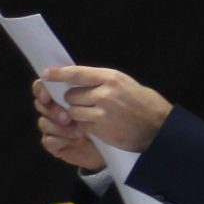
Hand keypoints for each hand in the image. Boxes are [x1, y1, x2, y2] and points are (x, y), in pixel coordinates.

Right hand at [33, 79, 106, 171]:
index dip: (41, 89)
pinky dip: (60, 140)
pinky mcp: (57, 144)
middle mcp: (56, 108)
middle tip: (67, 118)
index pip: (43, 87)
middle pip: (41, 105)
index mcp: (63, 92)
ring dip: (59, 127)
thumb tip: (64, 71)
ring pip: (43, 123)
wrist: (124, 138)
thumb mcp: (104, 90)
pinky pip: (48, 141)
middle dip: (52, 110)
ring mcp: (55, 127)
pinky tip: (75, 141)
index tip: (47, 95)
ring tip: (79, 132)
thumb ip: (84, 79)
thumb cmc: (115, 112)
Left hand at [45, 66, 172, 153]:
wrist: (159, 127)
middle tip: (86, 102)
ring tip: (94, 114)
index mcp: (111, 78)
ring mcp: (101, 112)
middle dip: (73, 99)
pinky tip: (100, 125)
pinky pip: (81, 125)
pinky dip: (85, 125)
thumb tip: (78, 81)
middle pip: (71, 95)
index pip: (77, 73)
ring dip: (78, 113)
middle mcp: (104, 93)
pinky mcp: (100, 129)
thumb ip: (102, 81)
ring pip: (73, 111)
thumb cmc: (143, 103)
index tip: (45, 74)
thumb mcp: (125, 84)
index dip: (59, 73)